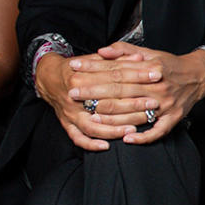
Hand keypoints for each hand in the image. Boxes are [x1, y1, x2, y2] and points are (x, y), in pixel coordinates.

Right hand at [35, 51, 158, 150]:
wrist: (47, 77)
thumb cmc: (76, 68)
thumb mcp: (94, 59)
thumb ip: (116, 58)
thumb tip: (140, 58)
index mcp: (81, 76)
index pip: (115, 77)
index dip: (137, 76)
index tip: (156, 76)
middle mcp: (74, 96)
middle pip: (108, 102)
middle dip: (133, 104)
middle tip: (153, 104)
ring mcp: (70, 113)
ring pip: (94, 125)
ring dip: (115, 129)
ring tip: (134, 129)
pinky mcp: (66, 124)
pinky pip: (78, 138)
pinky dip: (91, 144)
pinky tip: (106, 146)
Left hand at [65, 43, 204, 144]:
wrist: (199, 75)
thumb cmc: (170, 64)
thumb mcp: (149, 52)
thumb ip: (124, 50)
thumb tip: (101, 51)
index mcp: (151, 68)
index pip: (116, 70)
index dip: (94, 70)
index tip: (74, 70)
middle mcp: (158, 87)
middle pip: (121, 91)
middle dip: (94, 92)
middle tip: (73, 93)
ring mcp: (166, 105)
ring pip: (135, 113)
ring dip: (112, 118)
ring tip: (91, 118)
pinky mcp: (174, 118)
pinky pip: (157, 131)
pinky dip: (143, 137)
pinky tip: (127, 140)